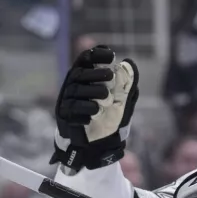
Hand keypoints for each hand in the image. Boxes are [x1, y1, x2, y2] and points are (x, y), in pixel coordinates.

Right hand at [51, 45, 138, 171]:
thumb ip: (126, 84)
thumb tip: (129, 63)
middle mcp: (74, 87)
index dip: (95, 55)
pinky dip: (85, 111)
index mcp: (86, 79)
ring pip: (76, 91)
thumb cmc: (109, 116)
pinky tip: (95, 113)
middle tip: (110, 75)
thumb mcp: (122, 100)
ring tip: (107, 97)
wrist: (99, 143)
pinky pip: (73, 111)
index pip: (85, 61)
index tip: (109, 54)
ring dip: (92, 92)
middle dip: (94, 73)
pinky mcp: (66, 117)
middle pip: (79, 74)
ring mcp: (68, 101)